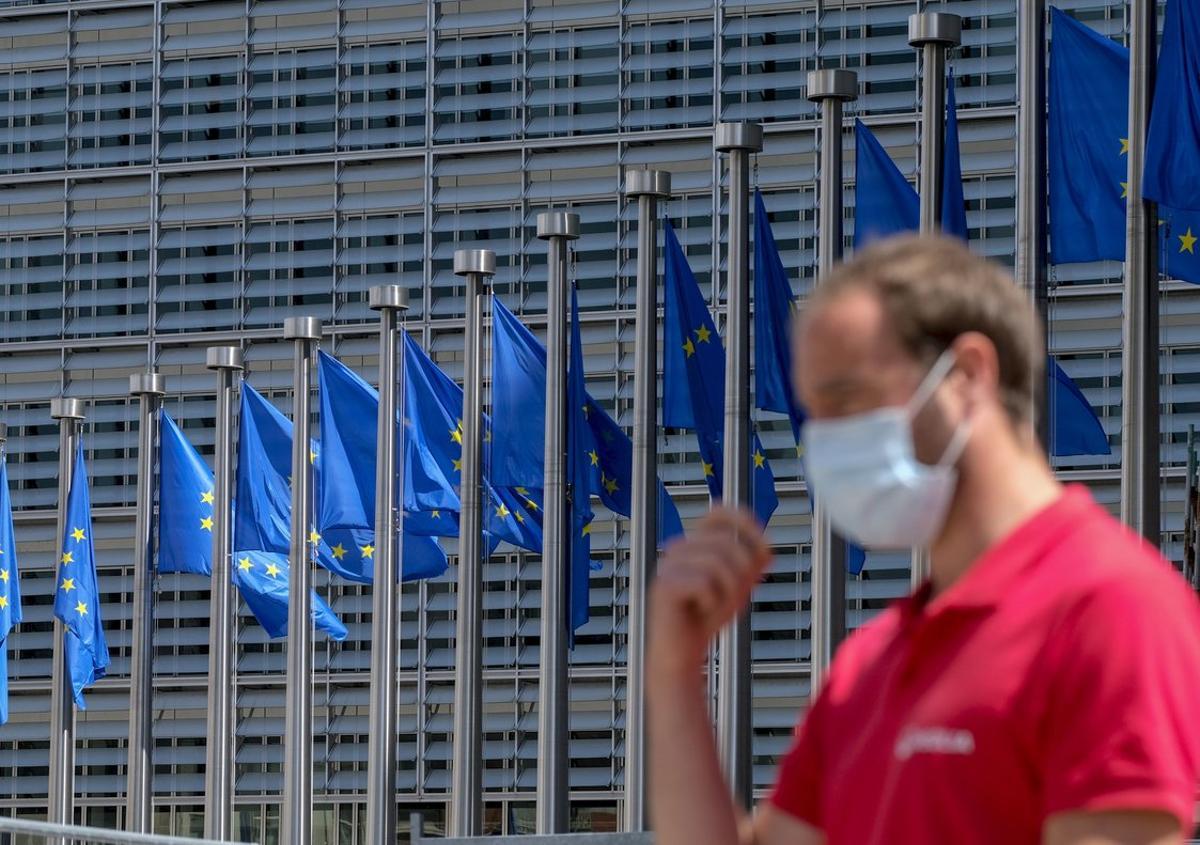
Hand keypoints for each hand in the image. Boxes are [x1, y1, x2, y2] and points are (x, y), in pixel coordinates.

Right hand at [647, 507, 772, 679]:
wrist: (682, 653)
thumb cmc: (704, 618)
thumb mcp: (736, 588)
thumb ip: (751, 566)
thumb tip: (768, 548)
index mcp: (694, 544)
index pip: (718, 513)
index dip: (744, 522)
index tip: (764, 543)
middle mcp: (678, 548)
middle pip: (726, 542)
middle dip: (741, 573)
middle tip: (732, 596)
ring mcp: (668, 565)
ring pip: (717, 563)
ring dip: (727, 591)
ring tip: (714, 604)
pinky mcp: (663, 585)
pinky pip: (704, 584)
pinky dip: (712, 603)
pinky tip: (700, 610)